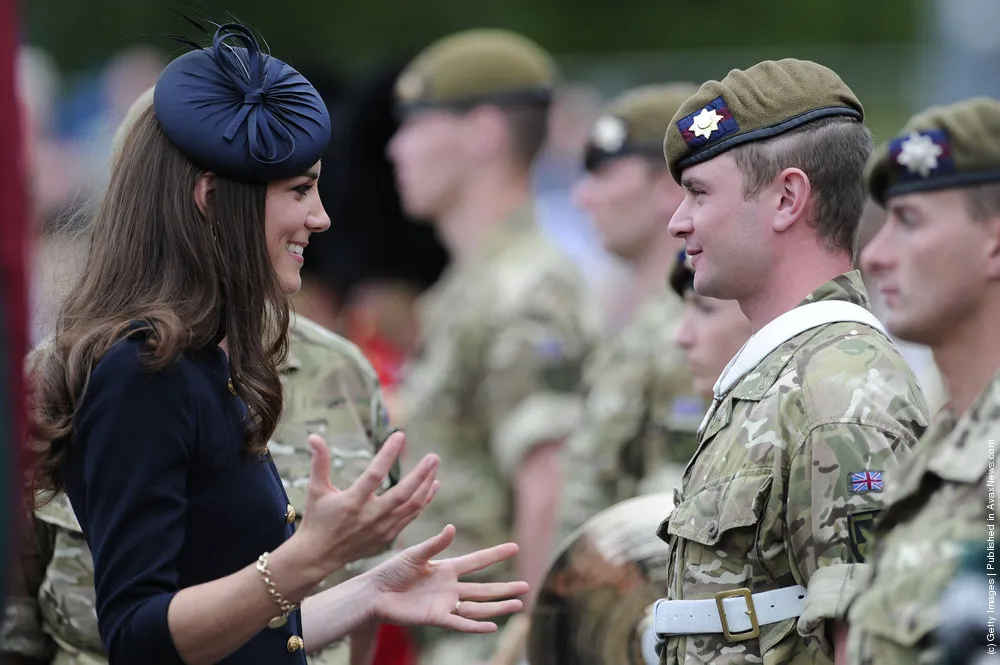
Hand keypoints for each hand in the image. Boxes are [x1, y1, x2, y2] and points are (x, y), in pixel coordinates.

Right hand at [296, 431, 439, 577]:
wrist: (318, 556)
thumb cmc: (317, 518)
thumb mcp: (316, 489)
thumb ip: (319, 462)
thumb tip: (314, 436)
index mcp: (352, 502)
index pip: (374, 474)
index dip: (388, 454)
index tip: (399, 436)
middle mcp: (369, 516)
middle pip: (402, 494)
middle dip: (421, 474)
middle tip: (433, 457)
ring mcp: (381, 528)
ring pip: (411, 506)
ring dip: (426, 486)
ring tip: (435, 466)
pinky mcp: (387, 536)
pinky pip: (410, 517)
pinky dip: (423, 501)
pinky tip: (432, 486)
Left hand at [367, 524, 528, 632]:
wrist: (375, 593)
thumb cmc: (392, 571)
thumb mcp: (415, 554)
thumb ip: (435, 544)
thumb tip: (453, 528)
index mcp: (446, 568)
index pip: (477, 561)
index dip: (495, 554)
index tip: (514, 547)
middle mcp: (450, 587)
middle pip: (484, 588)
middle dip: (505, 587)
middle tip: (526, 585)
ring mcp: (445, 604)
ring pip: (478, 606)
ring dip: (498, 606)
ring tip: (519, 604)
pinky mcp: (436, 618)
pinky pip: (460, 623)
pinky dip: (476, 626)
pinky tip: (494, 626)